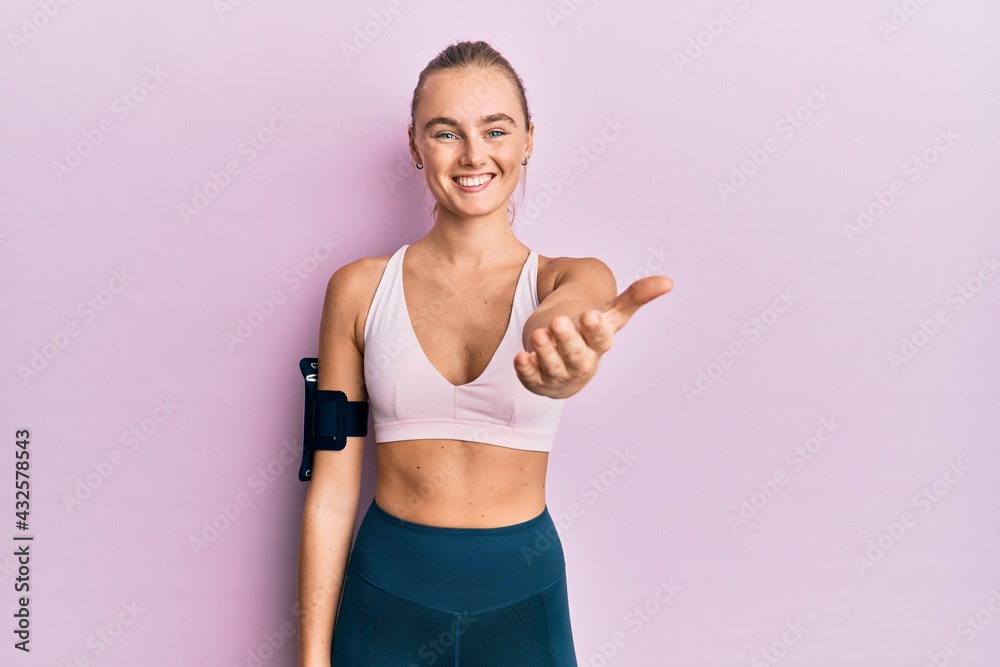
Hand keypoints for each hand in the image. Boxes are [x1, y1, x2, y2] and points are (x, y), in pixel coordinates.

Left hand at [514, 275, 672, 397]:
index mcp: (599, 343)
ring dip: (545, 352)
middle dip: (567, 340)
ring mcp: (559, 373)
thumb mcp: (610, 314)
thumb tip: (668, 281)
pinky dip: (526, 370)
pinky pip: (531, 379)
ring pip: (553, 367)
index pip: (601, 337)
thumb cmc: (590, 331)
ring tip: (537, 334)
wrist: (568, 359)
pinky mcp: (538, 380)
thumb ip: (634, 297)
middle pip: (576, 354)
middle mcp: (582, 361)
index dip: (595, 328)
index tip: (589, 314)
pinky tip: (520, 357)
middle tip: (557, 322)